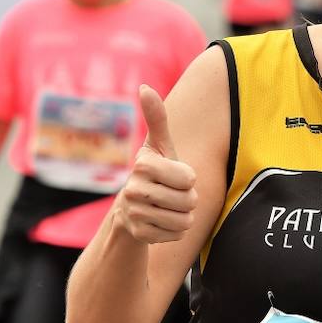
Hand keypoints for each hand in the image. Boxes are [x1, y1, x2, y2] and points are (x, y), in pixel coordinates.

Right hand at [114, 86, 197, 243]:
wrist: (132, 210)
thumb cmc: (156, 172)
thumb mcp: (159, 146)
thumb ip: (156, 118)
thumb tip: (145, 87)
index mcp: (143, 165)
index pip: (189, 179)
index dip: (188, 179)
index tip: (175, 175)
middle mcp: (133, 189)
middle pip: (189, 201)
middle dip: (188, 200)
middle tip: (172, 194)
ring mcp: (134, 214)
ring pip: (185, 220)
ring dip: (184, 216)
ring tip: (167, 207)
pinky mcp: (139, 235)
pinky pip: (177, 235)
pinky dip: (175, 230)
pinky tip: (160, 221)